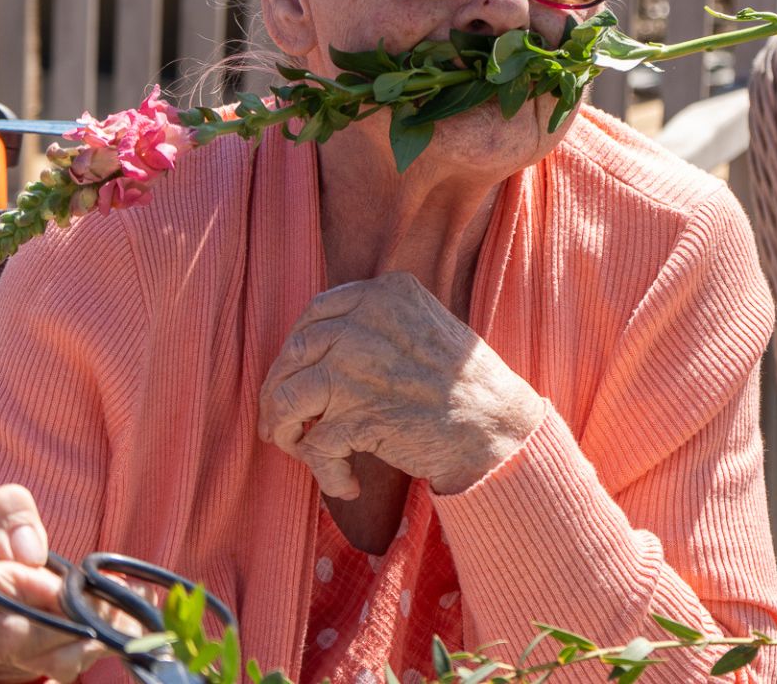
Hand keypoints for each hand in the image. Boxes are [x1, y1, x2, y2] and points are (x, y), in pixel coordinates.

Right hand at [0, 484, 108, 682]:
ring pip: (22, 656)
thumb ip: (7, 514)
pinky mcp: (8, 661)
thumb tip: (29, 552)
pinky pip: (44, 666)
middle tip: (97, 600)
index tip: (50, 581)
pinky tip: (113, 633)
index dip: (10, 588)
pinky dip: (82, 652)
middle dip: (51, 620)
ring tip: (113, 614)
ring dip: (72, 638)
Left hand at [258, 272, 546, 496]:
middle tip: (280, 423)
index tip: (294, 376)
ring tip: (297, 450)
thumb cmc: (467, 385)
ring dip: (284, 430)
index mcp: (384, 294)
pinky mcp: (360, 416)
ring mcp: (359, 368)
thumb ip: (379, 323)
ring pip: (286, 398)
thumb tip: (320, 346)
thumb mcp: (426, 325)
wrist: (499, 429)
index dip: (296, 350)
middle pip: (293, 354)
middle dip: (277, 393)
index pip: (315, 313)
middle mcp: (365, 323)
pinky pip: (314, 446)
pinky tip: (347, 482)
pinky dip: (324, 472)